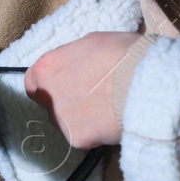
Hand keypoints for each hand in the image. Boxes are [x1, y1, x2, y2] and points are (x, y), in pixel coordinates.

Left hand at [23, 31, 142, 148]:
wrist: (146, 82)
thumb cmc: (123, 55)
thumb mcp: (93, 42)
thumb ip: (74, 57)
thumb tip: (76, 64)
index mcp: (47, 67)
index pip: (33, 81)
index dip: (48, 83)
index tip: (64, 83)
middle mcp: (47, 94)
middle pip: (49, 104)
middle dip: (65, 102)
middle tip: (91, 96)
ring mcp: (60, 119)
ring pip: (64, 122)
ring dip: (79, 118)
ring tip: (106, 108)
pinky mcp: (77, 138)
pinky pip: (82, 136)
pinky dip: (94, 132)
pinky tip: (111, 121)